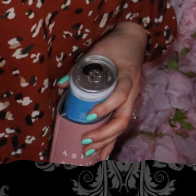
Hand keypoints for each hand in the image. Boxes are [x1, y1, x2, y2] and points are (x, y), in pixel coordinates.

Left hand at [66, 21, 146, 163]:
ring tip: (89, 153)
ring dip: (107, 141)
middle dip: (105, 133)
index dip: (107, 106)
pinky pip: (120, 124)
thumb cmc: (116, 44)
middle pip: (123, 118)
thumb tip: (62, 84)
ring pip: (122, 125)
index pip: (121, 94)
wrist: (133, 40)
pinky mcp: (127, 104)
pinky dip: (112, 141)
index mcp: (127, 75)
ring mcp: (132, 99)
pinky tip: (102, 155)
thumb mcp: (98, 50)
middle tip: (85, 140)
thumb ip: (81, 66)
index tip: (90, 115)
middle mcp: (133, 91)